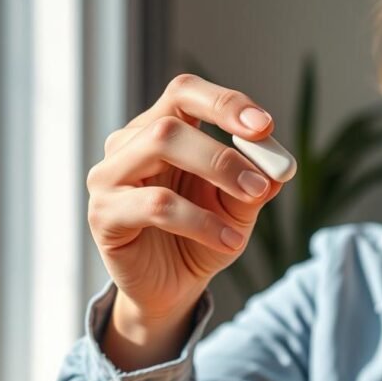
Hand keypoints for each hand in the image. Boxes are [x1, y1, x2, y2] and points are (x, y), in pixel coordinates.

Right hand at [87, 74, 284, 320]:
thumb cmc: (203, 237)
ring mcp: (109, 177)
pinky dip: (201, 221)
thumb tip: (277, 166)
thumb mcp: (239, 208)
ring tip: (251, 203)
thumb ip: (256, 183)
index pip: (185, 93)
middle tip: (261, 181)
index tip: (265, 126)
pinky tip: (229, 241)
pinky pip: (155, 205)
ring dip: (215, 173)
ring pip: (159, 148)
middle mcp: (129, 145)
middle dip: (223, 150)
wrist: (173, 287)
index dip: (225, 103)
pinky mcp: (104, 215)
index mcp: (161, 129)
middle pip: (170, 122)